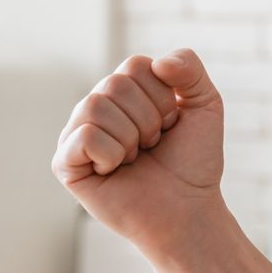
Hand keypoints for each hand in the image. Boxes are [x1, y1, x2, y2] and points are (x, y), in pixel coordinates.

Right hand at [51, 49, 225, 257]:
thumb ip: (190, 68)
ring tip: (135, 158)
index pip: (135, 66)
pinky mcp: (65, 164)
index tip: (170, 124)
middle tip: (153, 145)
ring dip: (131, 138)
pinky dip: (111, 154)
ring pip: (96, 106)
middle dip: (148, 119)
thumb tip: (159, 63)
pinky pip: (84, 136)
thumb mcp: (206, 105)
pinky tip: (114, 170)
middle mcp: (96, 108)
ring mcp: (77, 134)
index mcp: (124, 91)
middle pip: (114, 84)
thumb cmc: (193, 161)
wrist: (188, 209)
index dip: (163, 98)